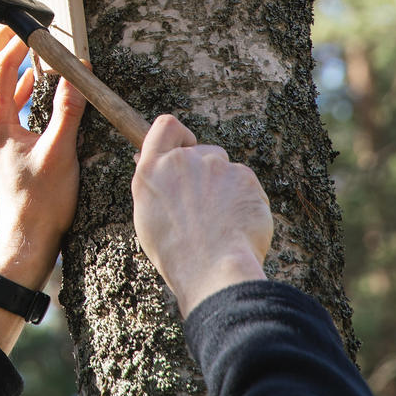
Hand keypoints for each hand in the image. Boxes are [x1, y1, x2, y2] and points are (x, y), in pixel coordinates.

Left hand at [0, 23, 86, 290]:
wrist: (26, 239)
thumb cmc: (42, 202)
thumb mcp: (61, 154)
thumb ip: (68, 112)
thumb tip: (78, 73)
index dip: (15, 40)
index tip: (36, 23)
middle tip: (21, 21)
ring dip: (6, 60)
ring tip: (29, 43)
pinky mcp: (3, 142)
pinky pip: (3, 101)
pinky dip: (16, 82)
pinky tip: (36, 81)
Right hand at [132, 114, 272, 318]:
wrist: (214, 270)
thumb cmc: (176, 253)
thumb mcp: (147, 216)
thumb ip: (154, 184)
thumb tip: (154, 165)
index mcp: (152, 169)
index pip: (165, 126)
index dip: (179, 135)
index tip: (186, 149)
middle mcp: (182, 160)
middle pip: (202, 151)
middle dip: (207, 172)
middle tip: (207, 208)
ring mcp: (215, 166)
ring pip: (227, 169)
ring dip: (227, 188)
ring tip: (223, 224)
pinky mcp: (245, 177)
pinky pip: (247, 185)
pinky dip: (246, 201)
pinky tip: (239, 226)